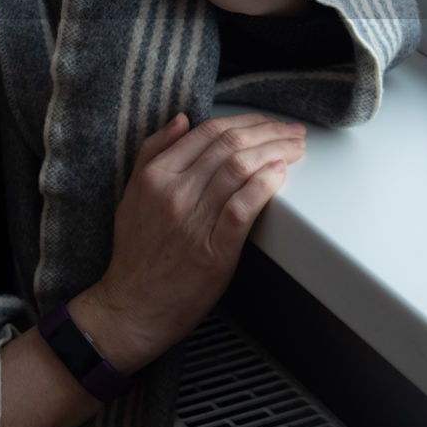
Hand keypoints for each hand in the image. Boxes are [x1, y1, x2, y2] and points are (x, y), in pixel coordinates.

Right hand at [68, 112, 305, 372]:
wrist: (132, 307)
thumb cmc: (136, 254)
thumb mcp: (131, 194)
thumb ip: (152, 152)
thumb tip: (181, 120)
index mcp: (156, 175)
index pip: (208, 131)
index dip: (246, 121)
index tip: (267, 122)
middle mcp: (173, 192)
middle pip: (230, 145)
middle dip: (269, 132)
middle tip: (292, 132)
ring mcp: (193, 221)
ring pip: (240, 169)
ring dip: (276, 152)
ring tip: (295, 149)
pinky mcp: (214, 251)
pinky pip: (243, 208)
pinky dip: (265, 185)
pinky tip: (281, 174)